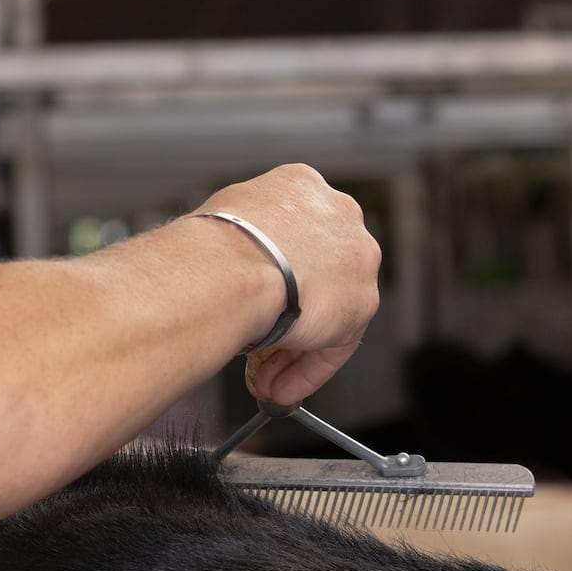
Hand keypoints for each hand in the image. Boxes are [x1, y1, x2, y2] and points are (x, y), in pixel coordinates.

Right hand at [194, 164, 380, 404]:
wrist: (228, 268)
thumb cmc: (208, 247)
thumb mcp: (217, 222)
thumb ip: (237, 238)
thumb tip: (216, 261)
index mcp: (299, 184)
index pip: (295, 233)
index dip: (274, 271)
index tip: (255, 295)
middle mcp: (337, 213)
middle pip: (318, 271)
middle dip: (290, 310)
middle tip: (259, 341)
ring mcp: (356, 255)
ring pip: (329, 309)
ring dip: (296, 346)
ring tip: (265, 376)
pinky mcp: (363, 299)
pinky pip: (335, 343)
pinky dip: (307, 369)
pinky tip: (279, 385)